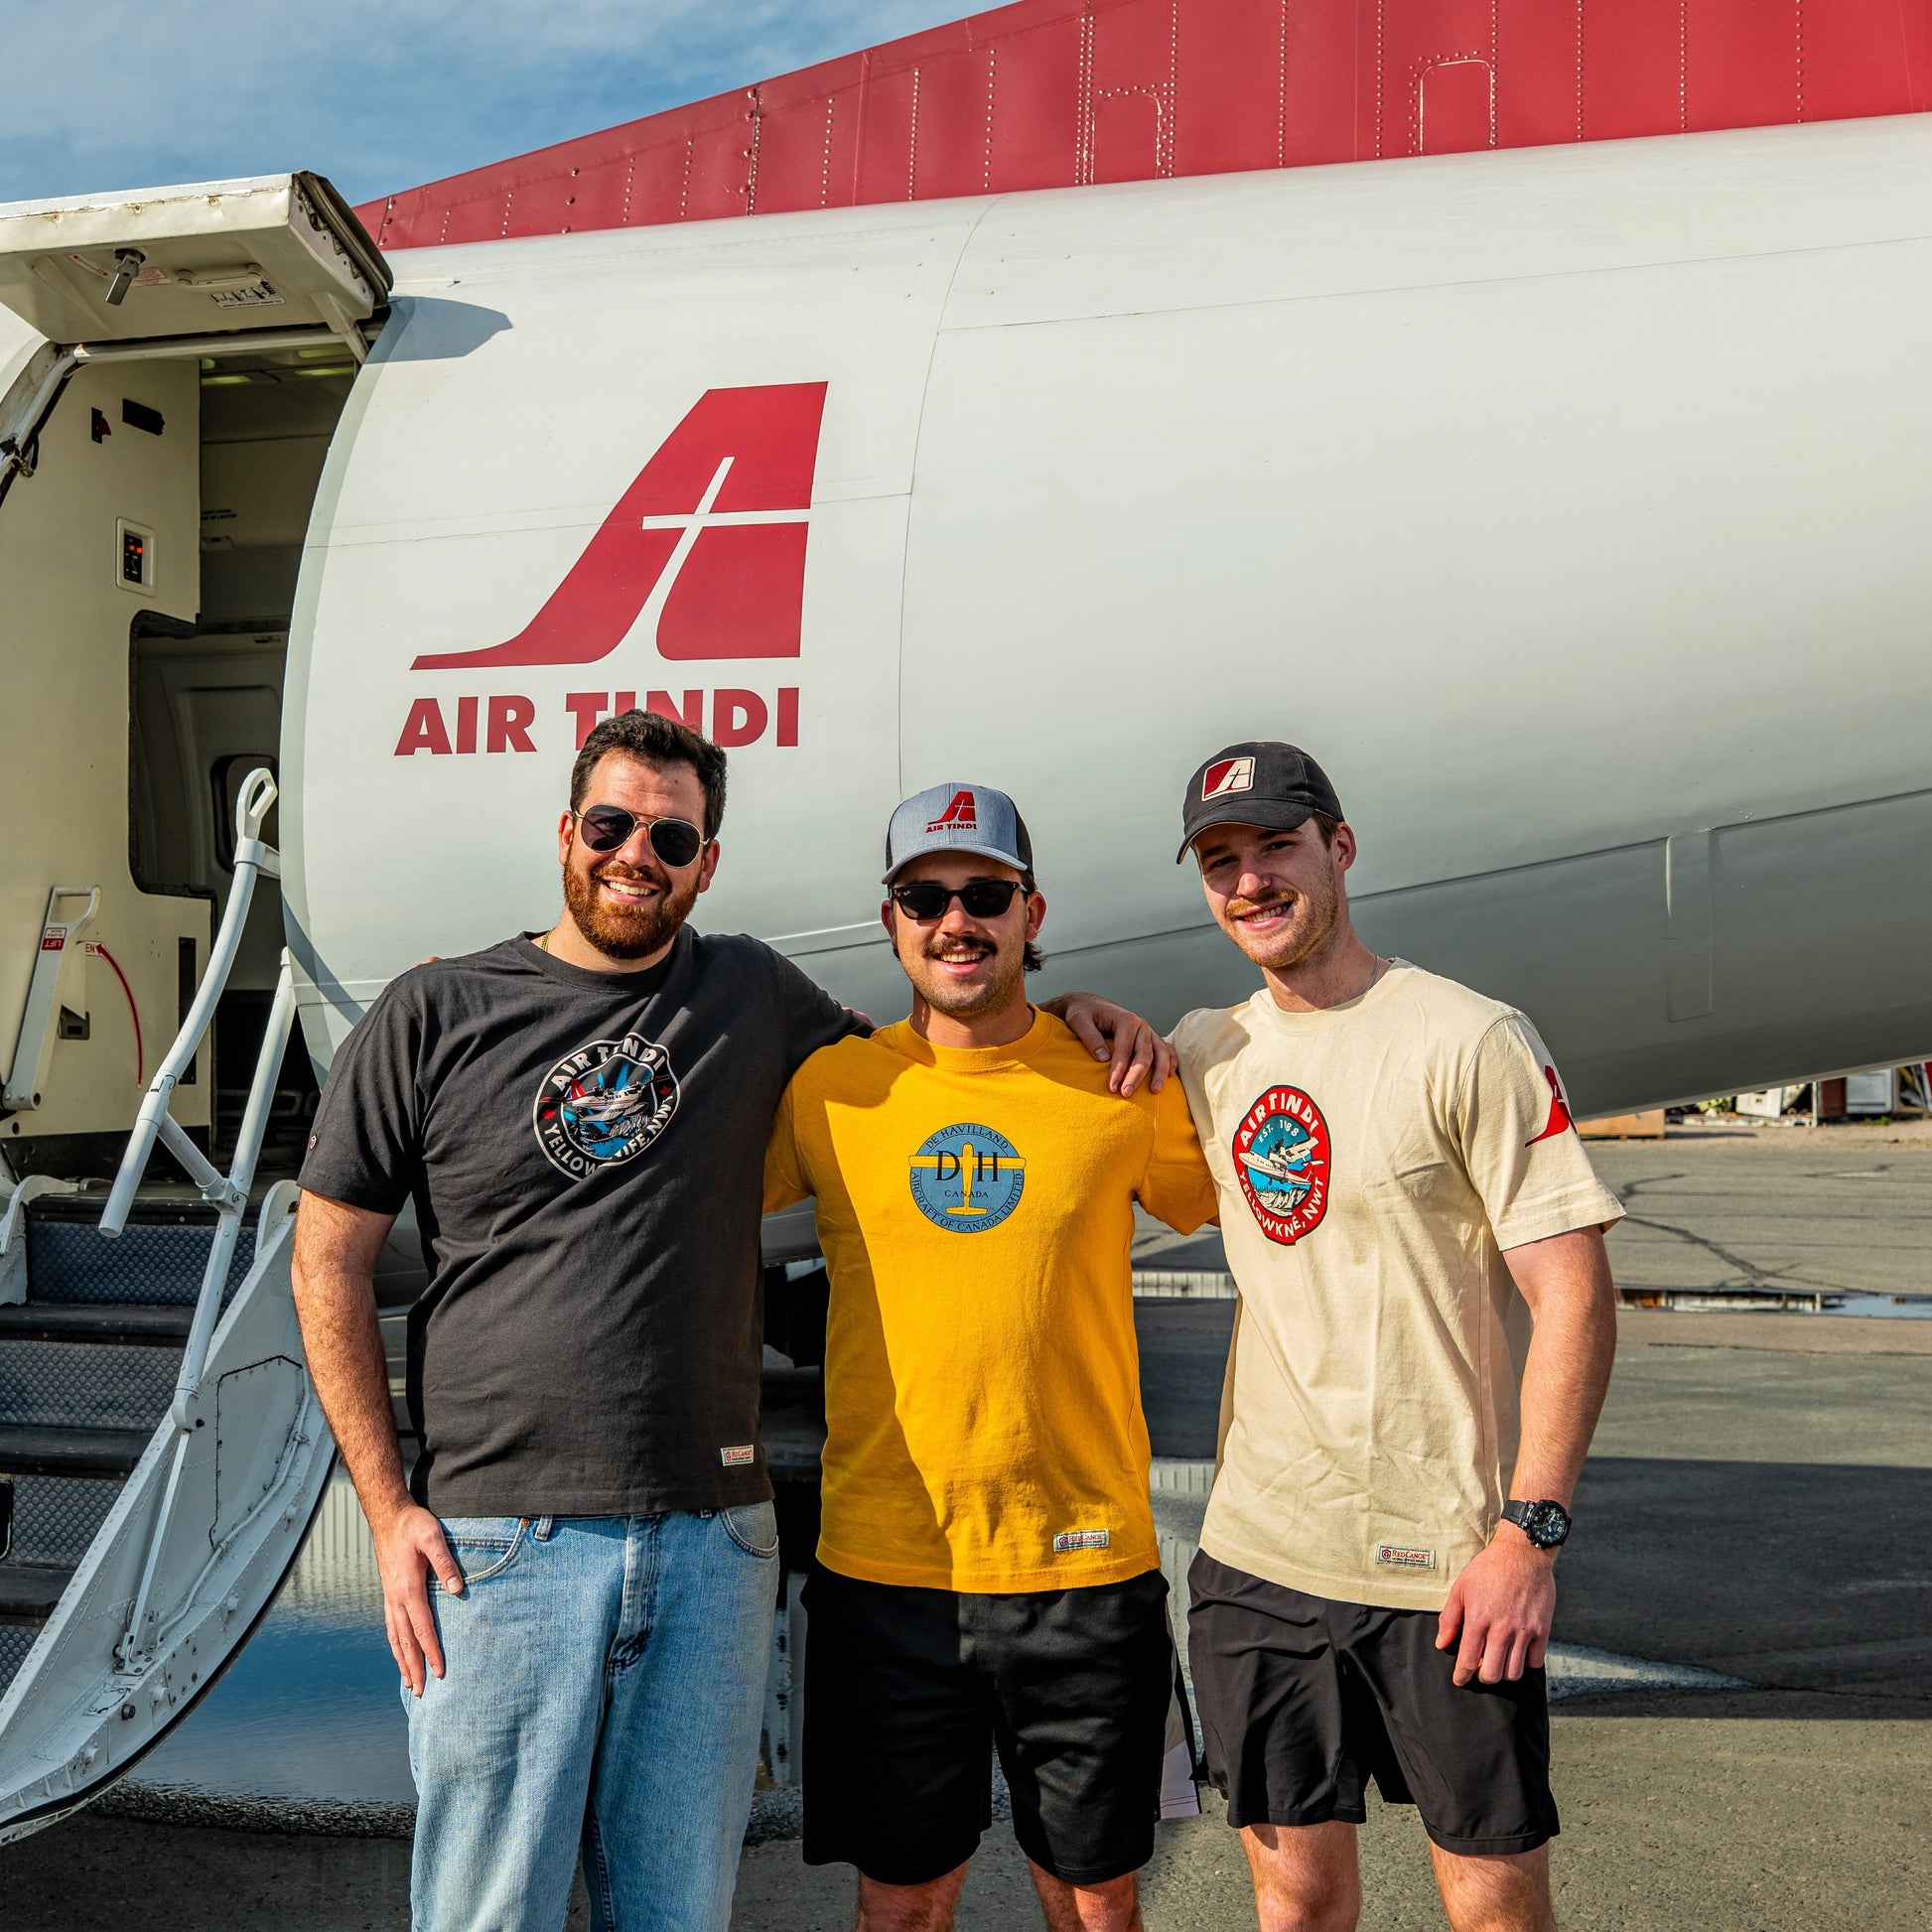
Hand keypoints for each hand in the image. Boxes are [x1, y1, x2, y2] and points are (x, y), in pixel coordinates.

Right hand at [371, 1499, 464, 1695]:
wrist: (388, 1516)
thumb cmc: (413, 1524)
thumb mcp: (433, 1536)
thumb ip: (445, 1562)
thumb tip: (457, 1590)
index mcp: (408, 1588)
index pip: (422, 1628)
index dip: (432, 1651)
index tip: (440, 1672)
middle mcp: (395, 1598)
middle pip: (405, 1641)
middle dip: (414, 1667)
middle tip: (421, 1693)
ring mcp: (389, 1597)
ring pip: (394, 1637)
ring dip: (402, 1661)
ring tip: (409, 1683)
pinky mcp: (389, 1593)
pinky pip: (390, 1626)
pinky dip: (395, 1645)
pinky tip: (400, 1652)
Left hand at [1047, 993, 1176, 1096]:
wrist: (1088, 1004)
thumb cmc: (1082, 1013)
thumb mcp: (1079, 1021)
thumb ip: (1090, 1037)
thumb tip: (1104, 1059)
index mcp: (1125, 1019)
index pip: (1124, 1049)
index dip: (1119, 1069)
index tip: (1112, 1087)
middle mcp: (1140, 1025)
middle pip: (1144, 1053)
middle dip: (1136, 1076)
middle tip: (1126, 1094)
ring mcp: (1147, 1031)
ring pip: (1161, 1052)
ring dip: (1160, 1072)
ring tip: (1154, 1091)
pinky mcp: (1149, 1038)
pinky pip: (1166, 1049)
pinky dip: (1171, 1062)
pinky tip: (1170, 1076)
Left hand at [1435, 1527, 1556, 1685]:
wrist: (1522, 1554)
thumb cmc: (1488, 1569)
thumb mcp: (1461, 1588)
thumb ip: (1449, 1618)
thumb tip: (1441, 1644)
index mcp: (1478, 1619)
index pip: (1468, 1661)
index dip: (1462, 1676)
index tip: (1460, 1680)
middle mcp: (1501, 1629)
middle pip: (1492, 1674)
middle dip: (1483, 1676)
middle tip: (1481, 1667)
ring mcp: (1524, 1631)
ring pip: (1514, 1673)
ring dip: (1504, 1672)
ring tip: (1499, 1660)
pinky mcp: (1542, 1630)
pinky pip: (1534, 1661)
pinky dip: (1525, 1663)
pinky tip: (1518, 1652)